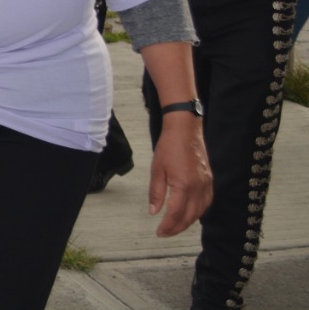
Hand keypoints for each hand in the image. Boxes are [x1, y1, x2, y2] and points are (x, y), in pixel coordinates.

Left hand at [148, 116, 212, 236]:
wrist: (186, 131)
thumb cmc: (169, 148)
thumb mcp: (156, 170)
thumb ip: (156, 193)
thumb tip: (154, 212)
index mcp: (183, 186)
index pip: (176, 214)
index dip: (167, 226)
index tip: (159, 232)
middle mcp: (198, 188)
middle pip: (189, 217)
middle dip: (177, 228)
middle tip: (165, 233)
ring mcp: (207, 185)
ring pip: (200, 212)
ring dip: (187, 222)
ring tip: (175, 227)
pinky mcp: (210, 181)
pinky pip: (206, 203)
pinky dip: (198, 212)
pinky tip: (189, 214)